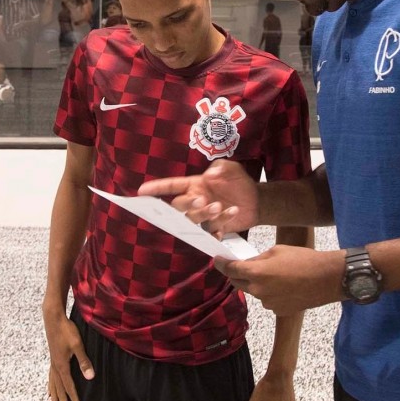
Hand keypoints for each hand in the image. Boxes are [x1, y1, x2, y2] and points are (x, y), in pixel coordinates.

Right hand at [43, 312, 94, 400]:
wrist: (54, 319)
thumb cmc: (67, 331)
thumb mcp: (78, 345)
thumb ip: (84, 361)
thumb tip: (90, 377)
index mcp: (62, 367)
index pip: (70, 388)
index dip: (74, 400)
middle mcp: (55, 368)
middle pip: (59, 391)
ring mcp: (52, 364)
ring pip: (53, 387)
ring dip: (54, 400)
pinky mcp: (53, 359)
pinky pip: (50, 379)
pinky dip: (50, 388)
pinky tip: (49, 392)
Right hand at [138, 160, 258, 235]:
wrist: (257, 200)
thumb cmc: (239, 182)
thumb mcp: (232, 169)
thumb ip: (222, 167)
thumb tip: (211, 174)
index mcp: (194, 185)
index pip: (172, 186)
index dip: (157, 188)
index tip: (142, 191)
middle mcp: (195, 201)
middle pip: (179, 207)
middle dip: (187, 204)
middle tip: (202, 200)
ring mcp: (203, 216)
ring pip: (194, 221)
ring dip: (204, 215)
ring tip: (220, 207)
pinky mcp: (214, 228)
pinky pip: (209, 233)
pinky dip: (216, 231)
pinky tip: (224, 227)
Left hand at [213, 245, 342, 316]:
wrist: (326, 279)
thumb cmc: (304, 259)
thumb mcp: (278, 250)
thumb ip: (259, 258)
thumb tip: (249, 263)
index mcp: (256, 272)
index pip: (231, 270)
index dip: (221, 264)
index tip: (217, 260)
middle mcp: (258, 290)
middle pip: (238, 284)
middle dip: (239, 275)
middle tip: (247, 266)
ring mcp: (267, 303)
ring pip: (254, 292)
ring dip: (258, 284)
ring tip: (277, 276)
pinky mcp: (277, 310)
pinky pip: (267, 300)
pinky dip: (271, 293)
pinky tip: (286, 287)